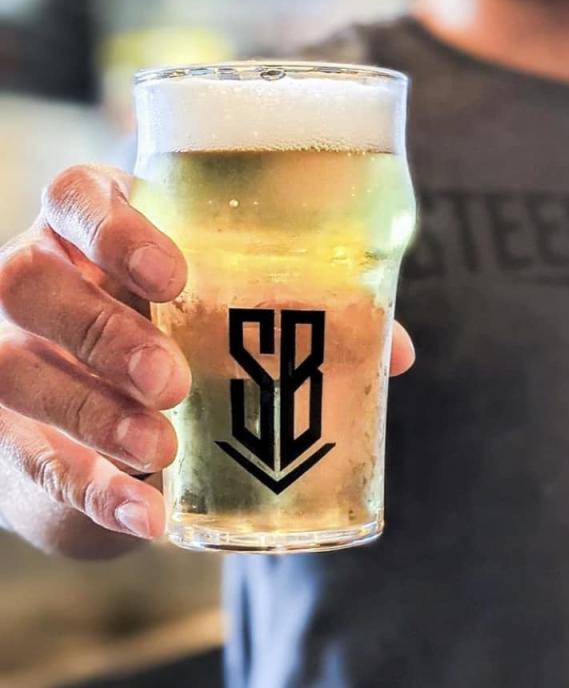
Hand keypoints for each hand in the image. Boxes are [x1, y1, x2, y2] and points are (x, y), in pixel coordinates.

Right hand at [0, 165, 415, 549]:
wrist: (113, 418)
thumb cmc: (184, 332)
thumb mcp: (228, 310)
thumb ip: (301, 316)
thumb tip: (394, 351)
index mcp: (94, 229)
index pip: (76, 195)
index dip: (113, 227)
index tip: (175, 272)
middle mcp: (40, 279)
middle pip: (33, 279)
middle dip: (103, 329)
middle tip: (172, 376)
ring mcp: (12, 353)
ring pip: (16, 369)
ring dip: (92, 410)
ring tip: (159, 444)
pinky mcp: (10, 434)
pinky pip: (30, 461)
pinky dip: (91, 490)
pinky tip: (145, 509)